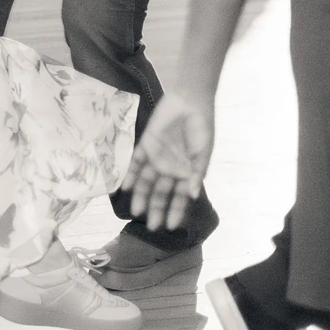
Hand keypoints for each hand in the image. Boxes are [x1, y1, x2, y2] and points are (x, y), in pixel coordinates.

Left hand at [124, 92, 213, 232]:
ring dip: (141, 195)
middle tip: (151, 226)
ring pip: (146, 181)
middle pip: (160, 192)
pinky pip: (135, 162)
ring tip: (136, 210)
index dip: (175, 211)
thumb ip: (196, 173)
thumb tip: (192, 195)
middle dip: (156, 209)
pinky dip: (130, 174)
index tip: (169, 226)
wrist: (189, 103)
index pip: (179, 197)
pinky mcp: (145, 145)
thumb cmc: (201, 128)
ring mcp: (156, 158)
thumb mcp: (203, 152)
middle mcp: (170, 168)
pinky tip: (125, 187)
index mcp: (186, 172)